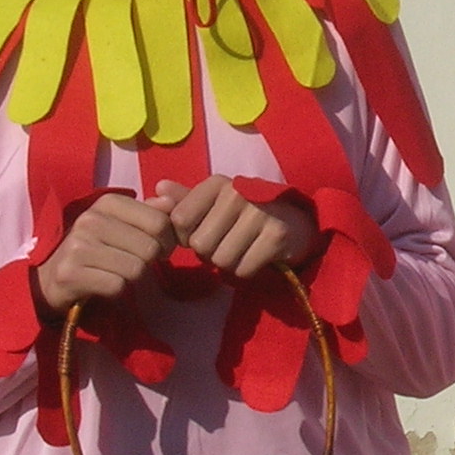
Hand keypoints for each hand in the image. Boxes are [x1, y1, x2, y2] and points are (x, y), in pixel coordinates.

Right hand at [34, 192, 179, 314]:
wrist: (51, 276)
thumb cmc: (96, 248)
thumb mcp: (121, 224)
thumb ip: (148, 213)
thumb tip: (169, 202)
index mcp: (107, 202)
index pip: (159, 221)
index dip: (167, 240)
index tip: (158, 249)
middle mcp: (90, 220)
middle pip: (150, 248)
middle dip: (151, 262)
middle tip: (138, 264)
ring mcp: (78, 246)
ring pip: (136, 268)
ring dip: (134, 277)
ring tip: (119, 273)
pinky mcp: (71, 274)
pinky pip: (117, 286)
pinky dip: (117, 290)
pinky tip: (105, 284)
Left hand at [162, 177, 314, 281]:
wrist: (296, 223)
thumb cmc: (246, 213)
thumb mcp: (215, 203)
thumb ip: (185, 200)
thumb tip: (157, 188)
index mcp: (218, 183)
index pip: (179, 220)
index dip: (185, 236)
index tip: (202, 233)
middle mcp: (237, 193)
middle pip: (199, 244)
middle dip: (209, 253)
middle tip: (227, 243)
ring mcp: (259, 213)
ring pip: (220, 260)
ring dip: (229, 263)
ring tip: (242, 249)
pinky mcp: (276, 236)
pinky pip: (243, 270)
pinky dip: (247, 270)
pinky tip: (256, 256)